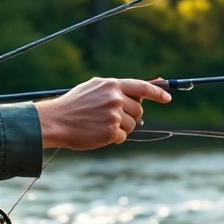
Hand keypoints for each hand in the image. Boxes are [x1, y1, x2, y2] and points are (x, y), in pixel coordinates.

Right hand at [35, 77, 170, 149]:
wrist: (56, 120)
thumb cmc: (74, 105)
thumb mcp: (93, 88)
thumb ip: (115, 89)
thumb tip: (140, 92)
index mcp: (112, 85)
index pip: (142, 87)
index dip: (158, 93)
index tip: (168, 98)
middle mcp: (115, 98)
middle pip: (139, 110)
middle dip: (130, 116)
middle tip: (112, 118)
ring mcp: (114, 115)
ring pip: (132, 125)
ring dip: (120, 128)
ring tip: (100, 125)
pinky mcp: (110, 132)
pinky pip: (122, 137)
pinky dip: (113, 138)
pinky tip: (97, 134)